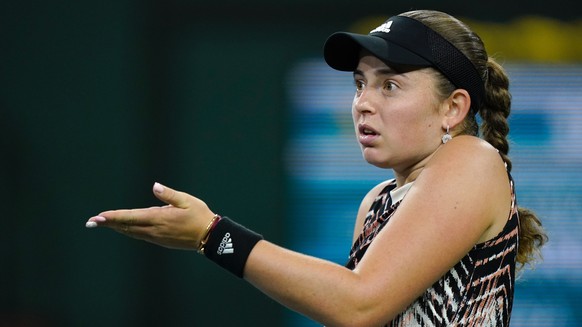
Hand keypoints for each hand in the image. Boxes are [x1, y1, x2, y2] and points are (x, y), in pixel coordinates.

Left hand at [85, 182, 215, 249]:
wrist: (209, 236)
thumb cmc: (199, 215)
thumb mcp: (186, 200)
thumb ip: (168, 194)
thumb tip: (154, 186)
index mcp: (159, 218)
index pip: (130, 217)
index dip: (113, 217)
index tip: (98, 217)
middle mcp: (154, 229)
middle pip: (126, 226)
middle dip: (108, 223)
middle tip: (90, 222)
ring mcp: (156, 237)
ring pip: (130, 232)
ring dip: (116, 227)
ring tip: (102, 223)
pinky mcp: (159, 240)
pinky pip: (138, 235)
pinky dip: (127, 230)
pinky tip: (122, 228)